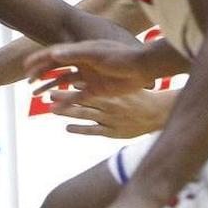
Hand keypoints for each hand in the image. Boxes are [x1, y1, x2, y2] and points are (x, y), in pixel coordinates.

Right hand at [25, 40, 152, 98]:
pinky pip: (76, 97)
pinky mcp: (95, 90)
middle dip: (41, 73)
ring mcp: (87, 76)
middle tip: (28, 81)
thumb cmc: (120, 55)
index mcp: (80, 51)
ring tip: (35, 95)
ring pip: (63, 83)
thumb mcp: (95, 53)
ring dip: (50, 87)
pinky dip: (65, 102)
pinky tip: (54, 108)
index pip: (55, 54)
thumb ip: (75, 53)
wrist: (141, 68)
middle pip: (56, 68)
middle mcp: (81, 63)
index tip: (26, 66)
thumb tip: (54, 54)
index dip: (39, 59)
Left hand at [49, 88, 175, 137]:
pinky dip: (80, 129)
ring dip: (68, 112)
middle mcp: (108, 104)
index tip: (56, 81)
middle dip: (64, 97)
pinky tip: (67, 127)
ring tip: (53, 109)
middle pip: (82, 99)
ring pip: (85, 115)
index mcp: (111, 90)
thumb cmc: (139, 96)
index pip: (87, 86)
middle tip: (49, 94)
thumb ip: (104, 79)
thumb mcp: (123, 84)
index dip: (70, 84)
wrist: (158, 113)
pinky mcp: (112, 131)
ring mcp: (110, 119)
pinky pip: (93, 130)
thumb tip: (84, 75)